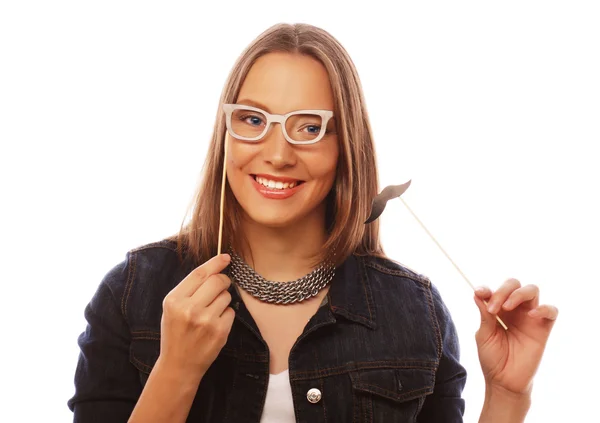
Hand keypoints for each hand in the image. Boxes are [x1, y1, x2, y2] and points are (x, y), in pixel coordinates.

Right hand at [159, 254, 234, 378]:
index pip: (199, 273)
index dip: (215, 263)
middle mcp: (189, 309)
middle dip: (223, 280)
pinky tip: (215, 324)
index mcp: (174, 300)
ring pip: (226, 296)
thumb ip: (189, 289)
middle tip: (221, 286)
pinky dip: (226, 315)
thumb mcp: (172, 308)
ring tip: (211, 312)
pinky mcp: (219, 332)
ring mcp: (206, 321)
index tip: (226, 257)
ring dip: (223, 300)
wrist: (178, 365)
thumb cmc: (176, 332)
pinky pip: (231, 312)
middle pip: (217, 281)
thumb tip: (214, 269)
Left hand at [473, 279, 557, 394]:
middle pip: (514, 285)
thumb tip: (478, 293)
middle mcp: (514, 310)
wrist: (504, 382)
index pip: (496, 291)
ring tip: (507, 308)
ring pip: (532, 290)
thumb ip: (485, 315)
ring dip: (519, 294)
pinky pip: (551, 312)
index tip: (479, 293)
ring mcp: (529, 318)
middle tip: (493, 308)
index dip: (488, 289)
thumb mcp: (484, 335)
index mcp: (498, 310)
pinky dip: (544, 309)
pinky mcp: (543, 330)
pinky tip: (531, 315)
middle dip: (503, 290)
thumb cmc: (493, 359)